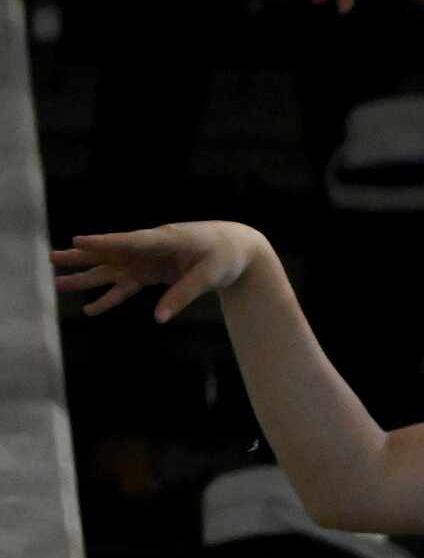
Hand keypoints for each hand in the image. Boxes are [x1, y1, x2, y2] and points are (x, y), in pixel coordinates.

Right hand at [51, 222, 268, 319]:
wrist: (237, 248)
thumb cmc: (224, 256)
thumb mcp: (209, 275)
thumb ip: (182, 295)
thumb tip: (159, 318)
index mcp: (165, 240)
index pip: (130, 241)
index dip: (104, 242)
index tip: (77, 241)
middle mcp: (150, 249)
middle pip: (111, 254)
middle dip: (82, 258)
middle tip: (52, 259)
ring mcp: (149, 261)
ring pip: (112, 270)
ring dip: (87, 279)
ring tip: (59, 284)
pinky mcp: (153, 272)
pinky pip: (127, 286)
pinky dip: (111, 297)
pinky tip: (92, 309)